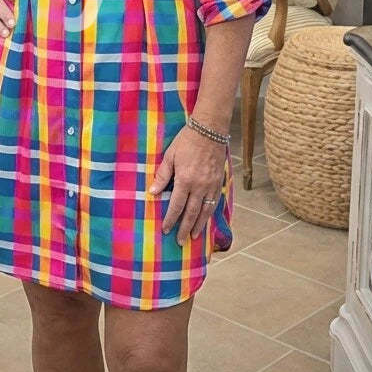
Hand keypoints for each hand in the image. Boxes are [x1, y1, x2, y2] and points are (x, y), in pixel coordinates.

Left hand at [149, 122, 228, 245]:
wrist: (210, 130)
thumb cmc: (187, 141)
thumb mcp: (170, 156)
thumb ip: (162, 176)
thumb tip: (153, 193)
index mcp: (185, 180)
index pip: (176, 206)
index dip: (171, 219)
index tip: (166, 230)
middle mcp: (199, 186)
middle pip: (192, 213)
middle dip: (185, 228)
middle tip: (180, 241)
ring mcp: (211, 185)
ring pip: (205, 210)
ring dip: (199, 225)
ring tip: (194, 236)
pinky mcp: (219, 181)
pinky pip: (214, 202)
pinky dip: (210, 213)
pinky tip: (206, 218)